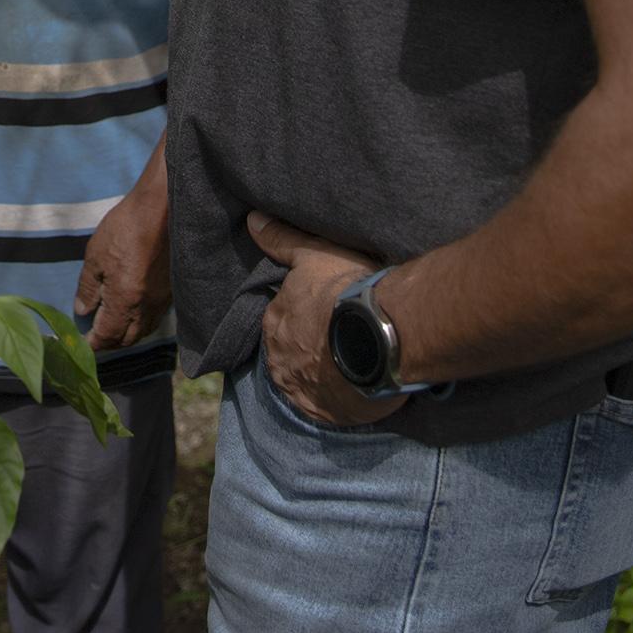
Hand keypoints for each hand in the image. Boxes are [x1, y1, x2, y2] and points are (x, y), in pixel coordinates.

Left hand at [75, 165, 170, 350]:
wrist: (162, 209)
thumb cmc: (125, 228)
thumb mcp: (96, 256)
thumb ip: (89, 287)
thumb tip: (82, 310)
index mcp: (126, 301)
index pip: (108, 335)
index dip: (94, 343)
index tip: (82, 345)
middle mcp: (147, 307)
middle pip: (129, 339)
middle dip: (111, 342)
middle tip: (96, 336)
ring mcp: (163, 300)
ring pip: (145, 330)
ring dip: (128, 334)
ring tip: (113, 326)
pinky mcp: (172, 290)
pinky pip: (156, 317)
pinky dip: (142, 322)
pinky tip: (134, 310)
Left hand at [248, 211, 404, 426]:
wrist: (381, 335)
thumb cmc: (346, 290)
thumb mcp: (315, 253)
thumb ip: (282, 239)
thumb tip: (252, 220)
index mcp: (274, 320)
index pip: (282, 318)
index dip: (303, 315)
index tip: (324, 312)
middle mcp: (277, 357)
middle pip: (289, 350)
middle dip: (307, 346)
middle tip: (337, 337)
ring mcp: (297, 388)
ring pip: (303, 379)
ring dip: (319, 373)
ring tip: (348, 363)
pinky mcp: (321, 412)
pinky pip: (322, 406)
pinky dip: (333, 398)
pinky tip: (350, 387)